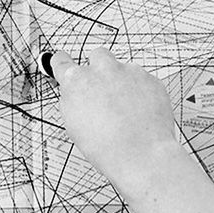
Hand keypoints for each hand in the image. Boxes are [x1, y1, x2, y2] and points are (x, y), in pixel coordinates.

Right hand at [49, 49, 180, 187]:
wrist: (142, 155)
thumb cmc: (107, 148)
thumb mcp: (74, 125)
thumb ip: (73, 100)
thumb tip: (75, 93)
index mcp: (77, 81)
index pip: (62, 62)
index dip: (63, 64)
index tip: (64, 62)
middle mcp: (102, 70)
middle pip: (98, 57)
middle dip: (100, 70)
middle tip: (105, 93)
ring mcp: (129, 72)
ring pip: (124, 70)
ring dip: (123, 83)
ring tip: (127, 111)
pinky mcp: (151, 79)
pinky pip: (144, 81)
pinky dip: (143, 93)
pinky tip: (141, 114)